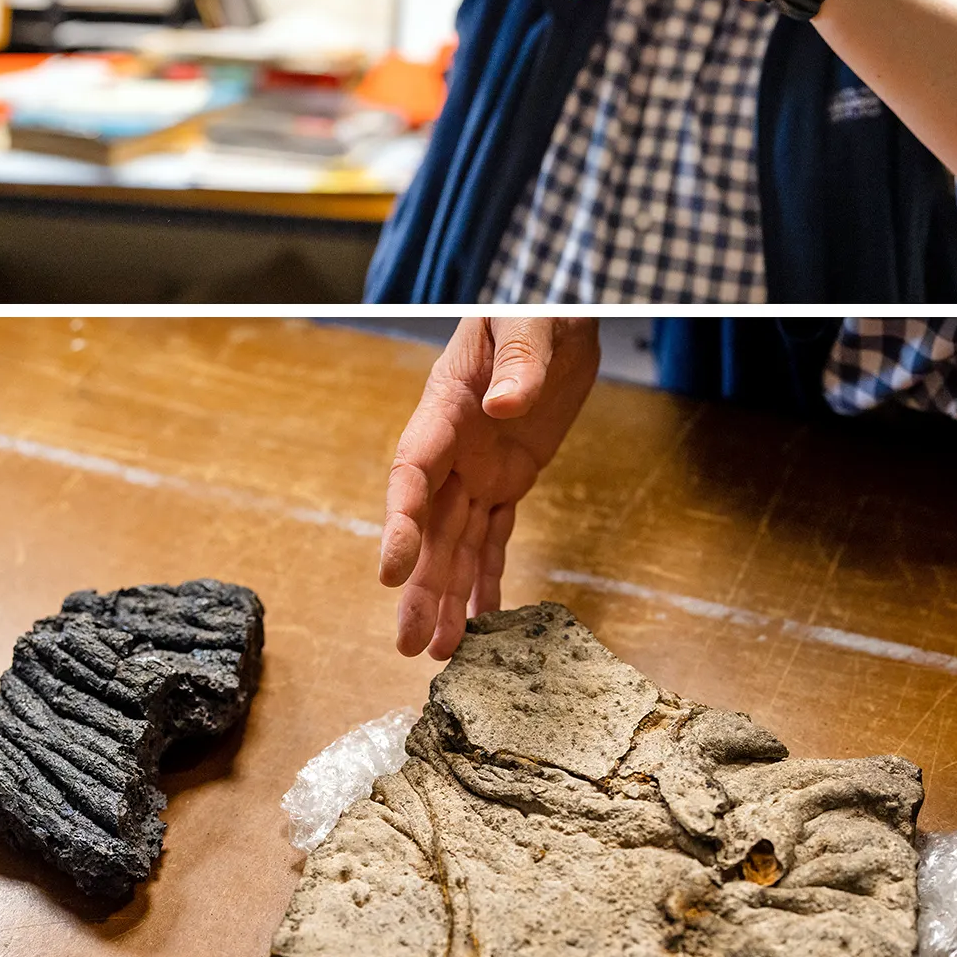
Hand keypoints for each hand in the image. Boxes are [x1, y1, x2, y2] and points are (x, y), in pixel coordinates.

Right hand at [379, 316, 600, 659]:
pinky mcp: (510, 481)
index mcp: (444, 407)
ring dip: (448, 596)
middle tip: (406, 643)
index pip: (412, 472)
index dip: (399, 523)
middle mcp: (453, 449)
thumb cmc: (537, 304)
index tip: (390, 570)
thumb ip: (520, 362)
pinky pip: (495, 537)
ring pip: (458, 543)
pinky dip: (487, 579)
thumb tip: (503, 408)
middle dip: (419, 586)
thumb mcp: (531, 321)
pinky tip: (479, 622)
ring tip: (438, 652)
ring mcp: (479, 469)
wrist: (566, 310)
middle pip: (429, 527)